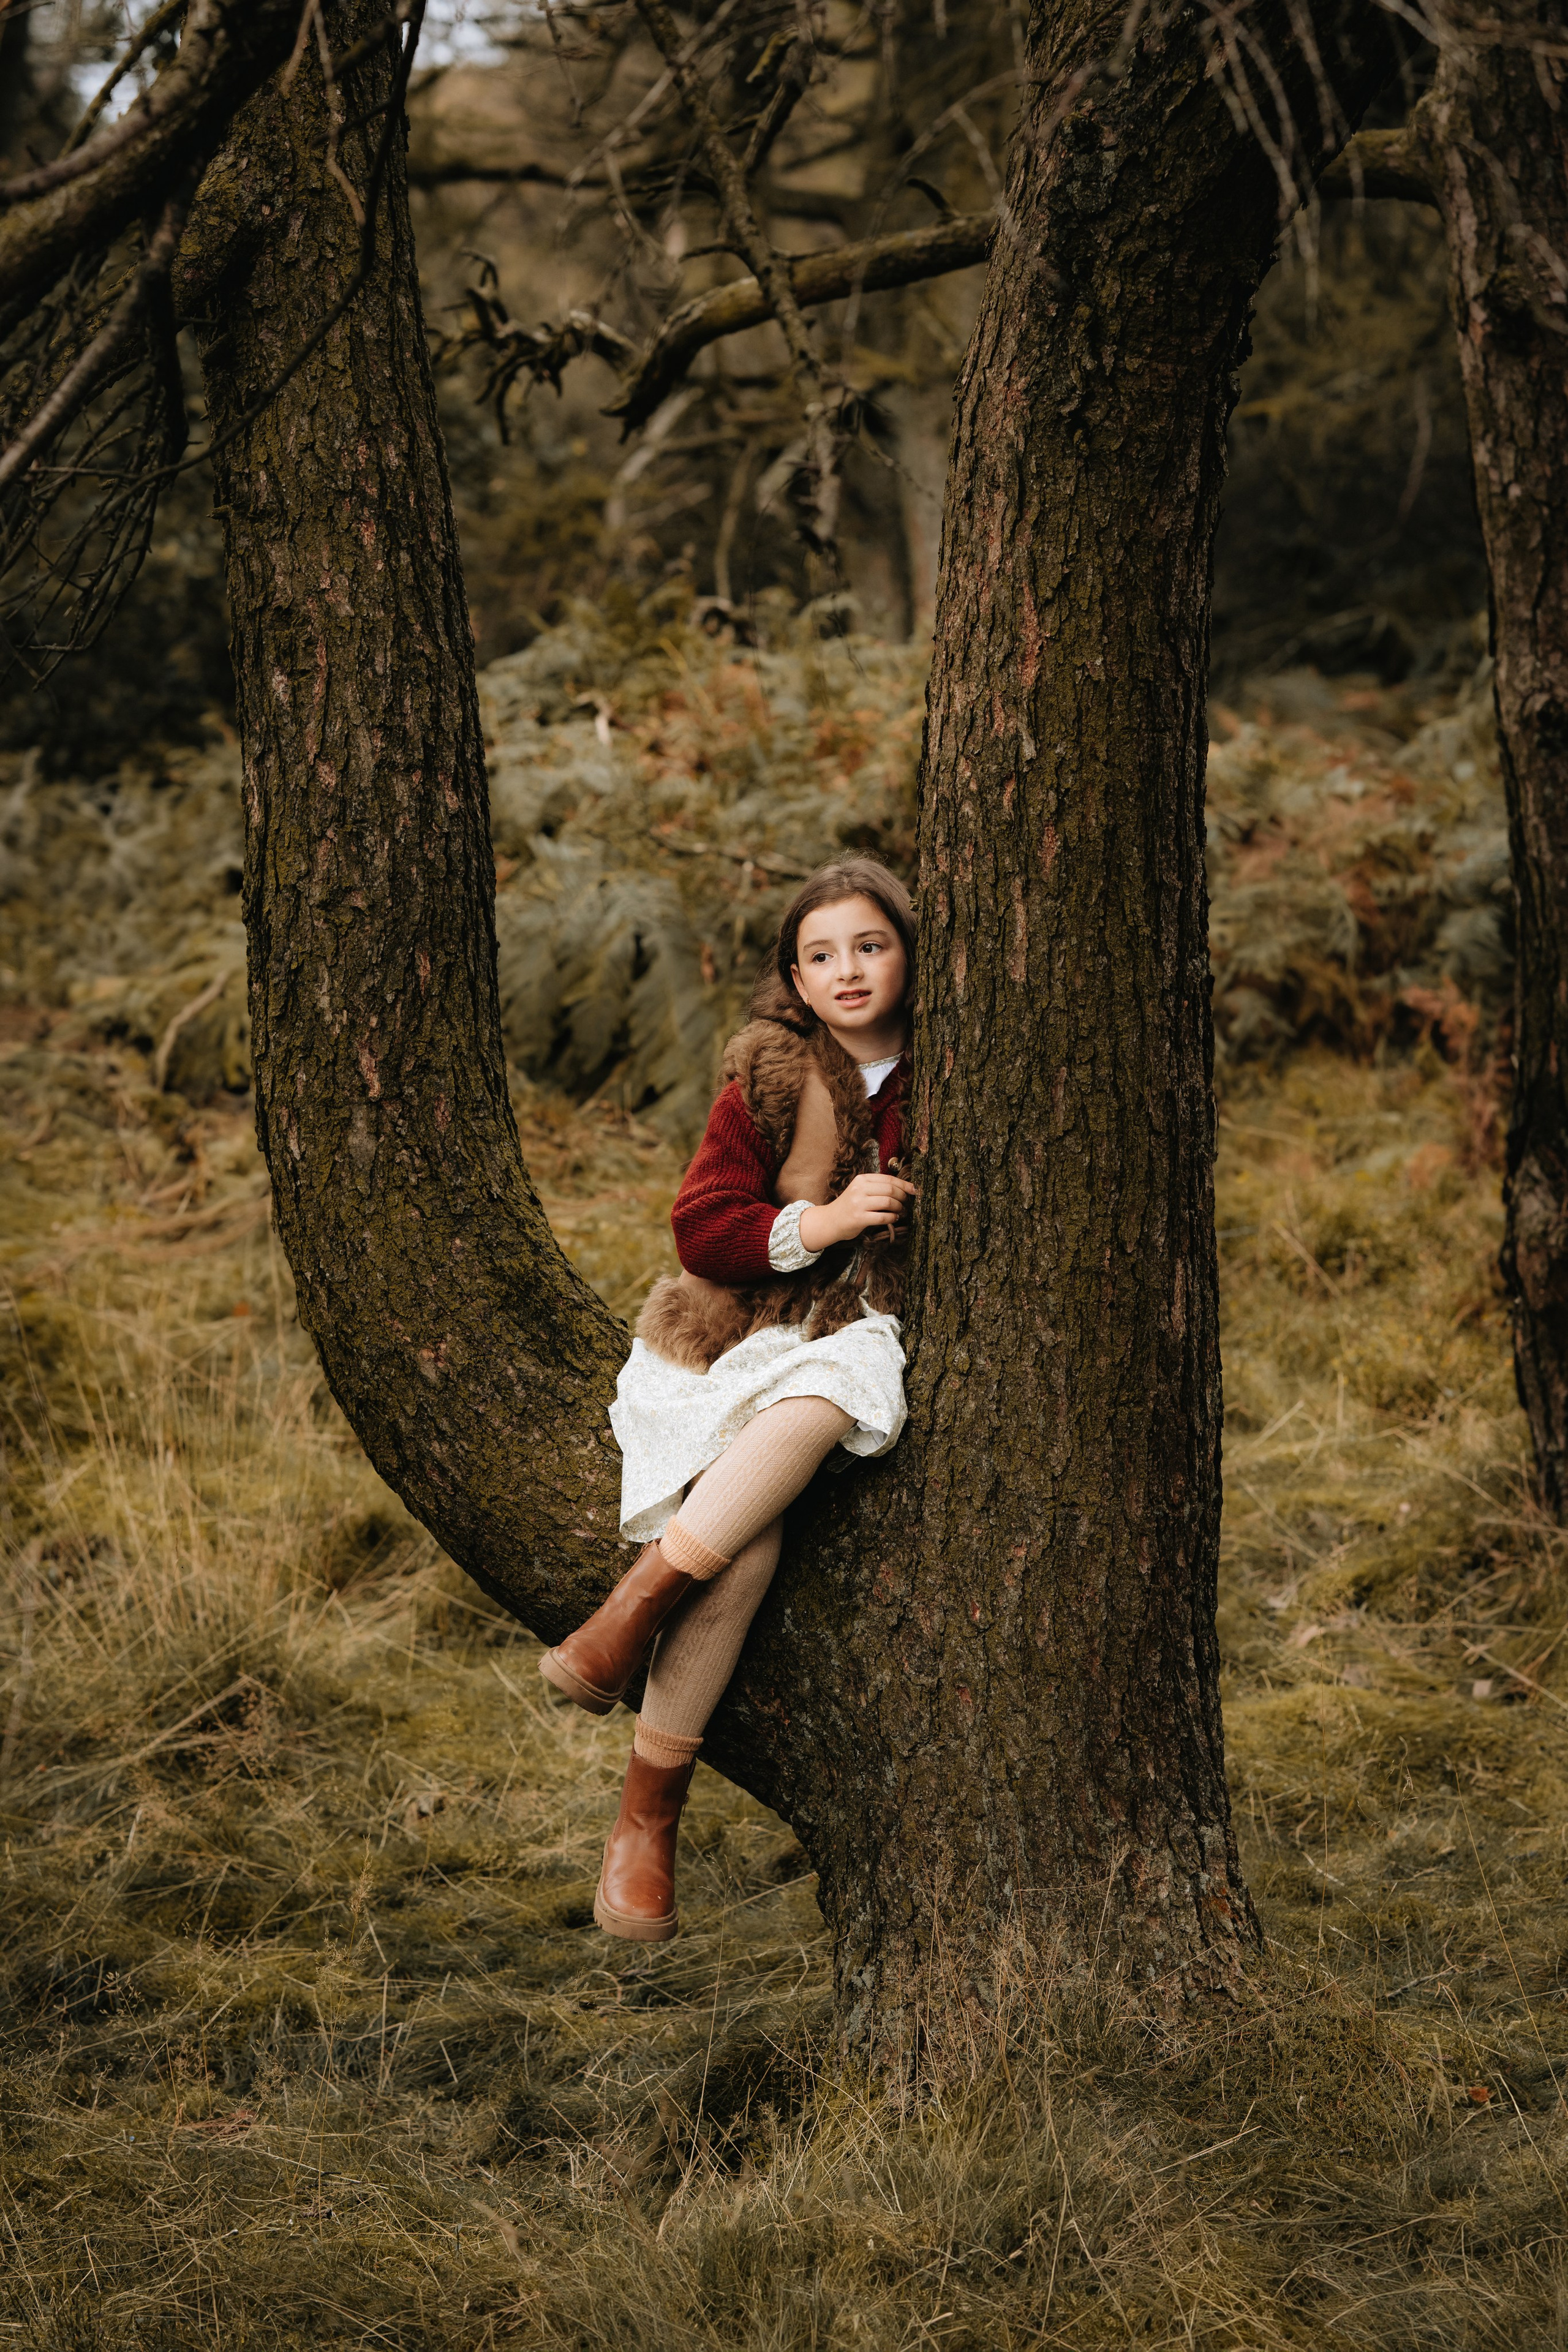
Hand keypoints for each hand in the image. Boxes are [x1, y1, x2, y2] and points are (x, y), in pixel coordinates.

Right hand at [799, 1173, 917, 1253]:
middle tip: (907, 1203)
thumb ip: (877, 1187)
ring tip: (901, 1212)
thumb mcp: (860, 1190)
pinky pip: (883, 1217)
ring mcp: (858, 1204)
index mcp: (862, 1179)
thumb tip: (903, 1188)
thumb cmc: (850, 1206)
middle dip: (903, 1197)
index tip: (914, 1190)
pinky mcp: (859, 1218)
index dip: (904, 1184)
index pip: (888, 1179)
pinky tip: (894, 1218)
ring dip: (899, 1208)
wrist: (830, 1220)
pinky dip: (893, 1218)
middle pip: (890, 1189)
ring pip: (888, 1202)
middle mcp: (860, 1189)